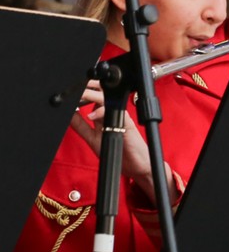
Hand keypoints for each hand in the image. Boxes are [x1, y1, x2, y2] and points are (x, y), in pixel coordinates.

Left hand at [69, 83, 167, 201]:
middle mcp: (113, 112)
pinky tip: (92, 115)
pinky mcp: (127, 123)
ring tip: (80, 95)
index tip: (68, 92)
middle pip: (101, 92)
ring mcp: (120, 117)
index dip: (82, 92)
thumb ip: (81, 126)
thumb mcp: (92, 138)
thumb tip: (68, 114)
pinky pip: (117, 112)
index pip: (92, 97)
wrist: (136, 164)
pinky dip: (103, 112)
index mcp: (104, 115)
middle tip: (74, 88)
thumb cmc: (118, 151)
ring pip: (108, 99)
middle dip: (88, 87)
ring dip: (93, 95)